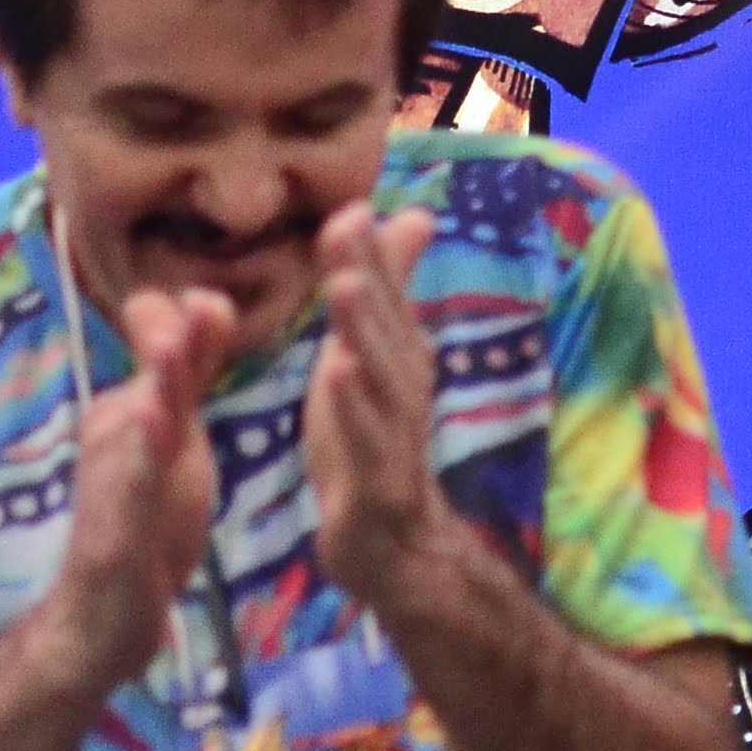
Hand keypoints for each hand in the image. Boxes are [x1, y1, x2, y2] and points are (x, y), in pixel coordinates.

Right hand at [48, 283, 234, 679]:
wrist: (108, 611)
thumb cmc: (150, 514)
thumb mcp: (178, 434)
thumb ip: (191, 373)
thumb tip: (208, 300)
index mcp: (139, 406)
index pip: (157, 342)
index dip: (182, 318)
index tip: (216, 305)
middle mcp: (118, 432)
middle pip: (147, 376)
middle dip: (169, 337)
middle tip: (206, 303)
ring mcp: (113, 481)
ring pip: (133, 427)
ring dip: (153, 389)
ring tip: (172, 352)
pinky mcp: (114, 535)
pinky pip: (128, 497)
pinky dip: (138, 467)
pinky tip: (152, 438)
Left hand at [304, 202, 451, 599]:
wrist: (395, 544)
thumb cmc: (373, 440)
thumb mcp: (375, 357)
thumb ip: (391, 287)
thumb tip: (414, 213)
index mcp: (399, 357)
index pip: (385, 297)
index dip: (369, 253)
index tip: (350, 206)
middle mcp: (405, 387)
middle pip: (384, 325)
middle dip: (366, 274)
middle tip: (346, 227)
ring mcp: (394, 433)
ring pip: (378, 376)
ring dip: (363, 330)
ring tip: (345, 286)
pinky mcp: (377, 481)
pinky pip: (365, 440)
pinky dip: (353, 405)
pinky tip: (337, 372)